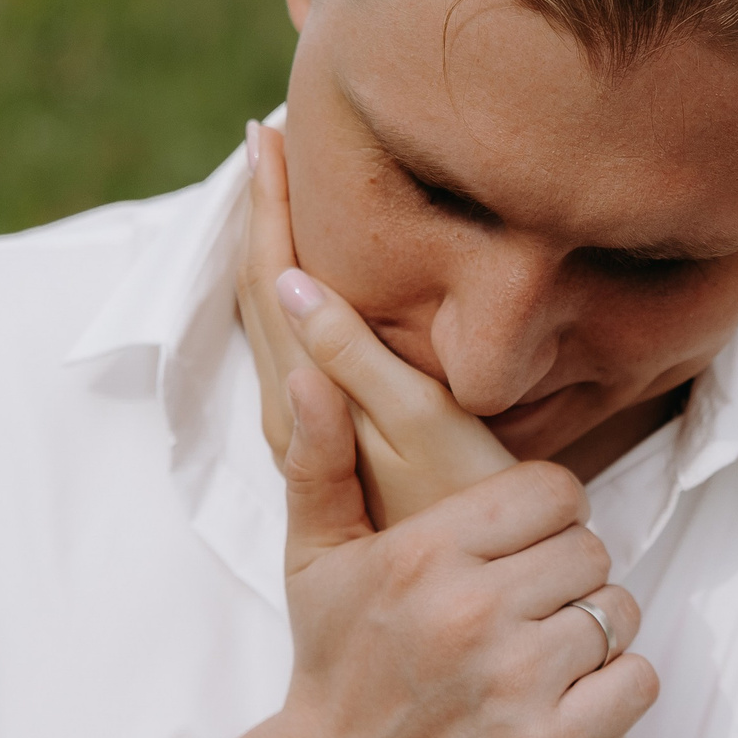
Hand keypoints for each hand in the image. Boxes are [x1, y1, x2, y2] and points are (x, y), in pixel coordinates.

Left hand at [236, 119, 515, 526]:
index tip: (268, 132)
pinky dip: (296, 292)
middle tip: (267, 137)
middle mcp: (293, 414)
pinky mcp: (339, 442)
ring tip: (282, 184)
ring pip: (274, 318)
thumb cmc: (465, 512)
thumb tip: (292, 286)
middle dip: (263, 212)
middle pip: (261, 291)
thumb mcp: (418, 430)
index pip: (271, 280)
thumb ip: (352, 359)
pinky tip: (315, 275)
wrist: (475, 604)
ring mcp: (312, 431)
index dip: (270, 204)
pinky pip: (297, 343)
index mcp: (305, 398)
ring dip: (275, 247)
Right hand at [266, 366, 656, 737]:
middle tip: (529, 614)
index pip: (555, 493)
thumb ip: (318, 461)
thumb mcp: (314, 564)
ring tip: (543, 660)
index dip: (547, 521)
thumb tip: (307, 369)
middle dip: (569, 580)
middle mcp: (471, 615)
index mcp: (423, 556)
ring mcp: (515, 686)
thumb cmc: (337, 675)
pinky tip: (567, 702)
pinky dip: (615, 691)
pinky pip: (636, 680)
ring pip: (619, 612)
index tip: (519, 555)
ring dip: (594, 636)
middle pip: (592, 551)